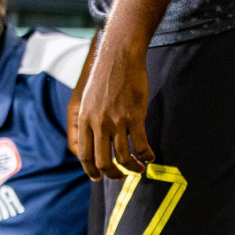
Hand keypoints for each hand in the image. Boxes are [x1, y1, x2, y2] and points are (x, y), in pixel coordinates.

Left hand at [70, 31, 152, 179]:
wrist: (119, 57)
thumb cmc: (106, 76)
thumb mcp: (90, 99)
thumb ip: (91, 119)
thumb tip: (96, 138)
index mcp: (84, 119)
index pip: (84, 153)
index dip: (90, 170)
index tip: (98, 177)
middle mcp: (98, 123)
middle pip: (102, 161)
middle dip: (112, 174)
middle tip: (120, 177)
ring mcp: (116, 121)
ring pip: (123, 157)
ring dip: (132, 168)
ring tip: (139, 169)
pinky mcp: (134, 117)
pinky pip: (141, 145)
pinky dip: (147, 156)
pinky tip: (151, 157)